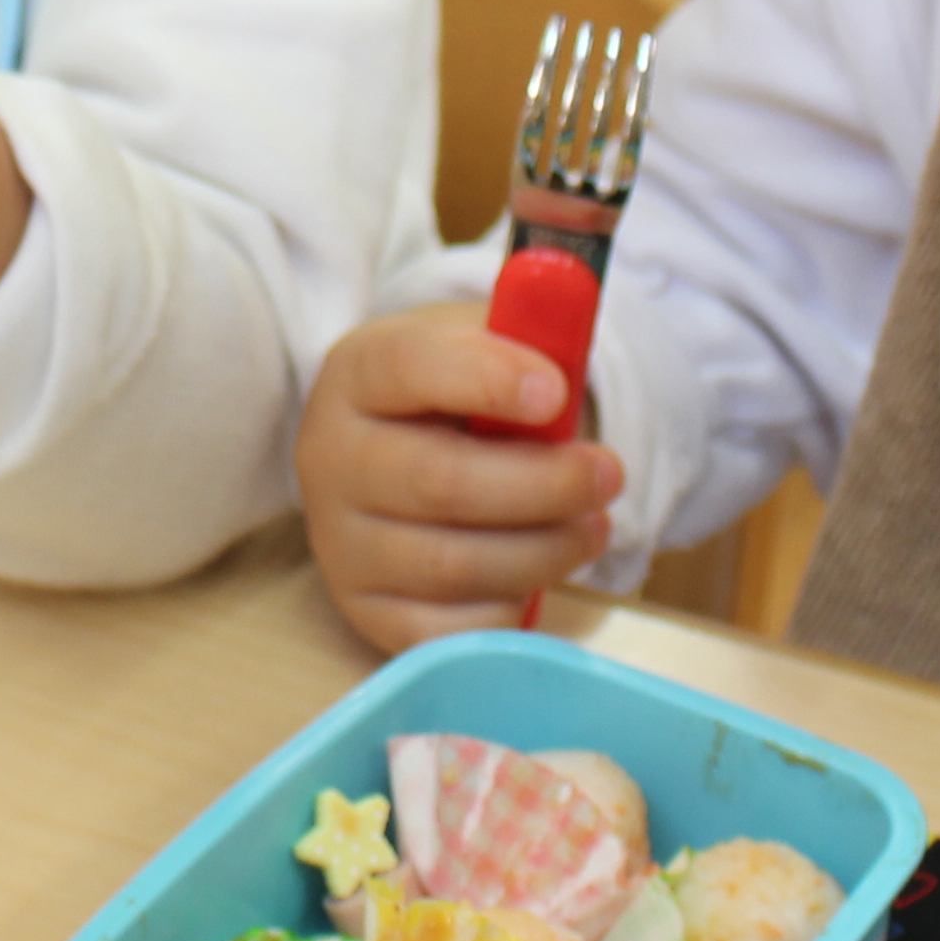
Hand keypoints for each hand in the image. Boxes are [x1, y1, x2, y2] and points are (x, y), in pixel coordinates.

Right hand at [297, 305, 623, 651]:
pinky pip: (448, 630)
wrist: (399, 451)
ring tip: (594, 526)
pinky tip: (537, 575)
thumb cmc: (456, 392)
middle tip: (609, 474)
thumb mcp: (484, 339)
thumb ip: (531, 327)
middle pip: (440, 482)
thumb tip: (580, 310)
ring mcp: (341, 543)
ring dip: (545, 549)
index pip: (409, 367)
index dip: (487, 379)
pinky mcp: (365, 611)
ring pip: (453, 565)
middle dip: (544, 484)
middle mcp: (330, 458)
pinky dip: (508, 608)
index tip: (557, 391)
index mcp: (357, 372)